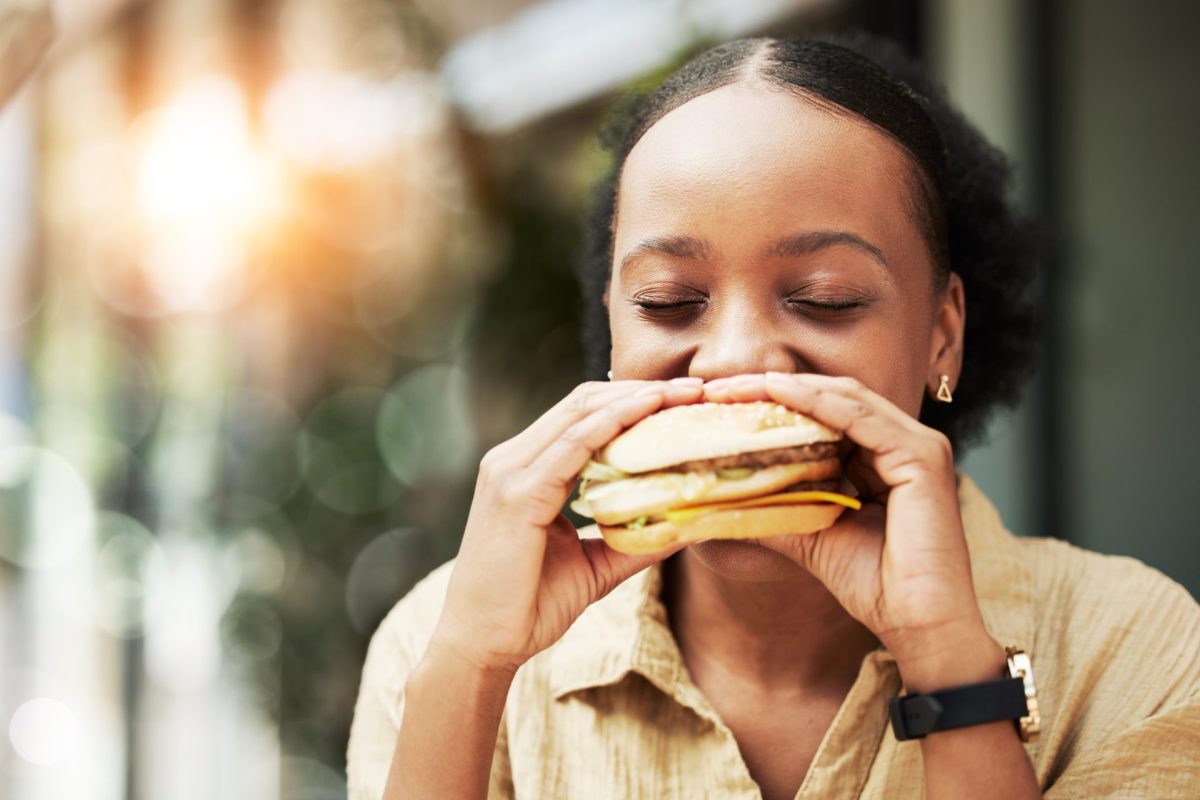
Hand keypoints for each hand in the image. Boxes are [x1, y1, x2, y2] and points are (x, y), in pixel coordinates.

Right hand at [430, 378, 702, 674]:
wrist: (481, 646)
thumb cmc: (530, 606)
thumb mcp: (593, 564)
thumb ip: (632, 538)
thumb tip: (686, 525)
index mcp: (525, 468)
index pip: (582, 415)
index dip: (633, 400)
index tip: (684, 399)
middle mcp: (512, 459)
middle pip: (584, 402)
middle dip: (644, 390)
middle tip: (698, 389)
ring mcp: (510, 471)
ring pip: (580, 413)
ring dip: (637, 399)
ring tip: (685, 394)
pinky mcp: (517, 493)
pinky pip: (572, 445)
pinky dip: (613, 423)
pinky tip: (648, 413)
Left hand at [703, 372, 998, 687]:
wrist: (918, 626)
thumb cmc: (874, 584)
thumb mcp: (810, 535)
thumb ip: (776, 509)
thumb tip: (720, 499)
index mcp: (884, 455)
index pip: (824, 410)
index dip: (774, 401)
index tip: (721, 400)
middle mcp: (905, 442)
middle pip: (832, 396)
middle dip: (773, 387)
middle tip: (719, 386)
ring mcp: (919, 445)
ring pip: (844, 397)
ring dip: (787, 388)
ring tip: (736, 386)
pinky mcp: (922, 458)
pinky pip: (860, 417)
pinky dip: (816, 401)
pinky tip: (777, 392)